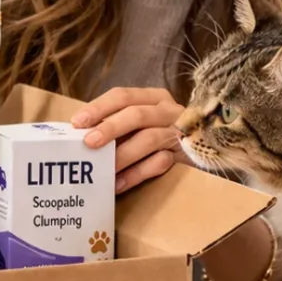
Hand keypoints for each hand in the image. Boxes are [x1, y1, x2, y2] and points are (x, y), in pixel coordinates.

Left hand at [70, 87, 185, 192]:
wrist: (204, 148)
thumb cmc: (158, 133)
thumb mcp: (139, 123)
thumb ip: (115, 123)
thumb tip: (77, 134)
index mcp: (152, 97)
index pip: (123, 96)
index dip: (99, 108)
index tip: (77, 122)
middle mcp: (168, 110)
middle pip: (137, 114)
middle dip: (110, 128)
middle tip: (89, 143)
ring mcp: (179, 132)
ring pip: (150, 139)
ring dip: (122, 155)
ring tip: (102, 170)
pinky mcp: (186, 155)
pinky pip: (160, 163)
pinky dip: (136, 174)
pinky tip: (118, 184)